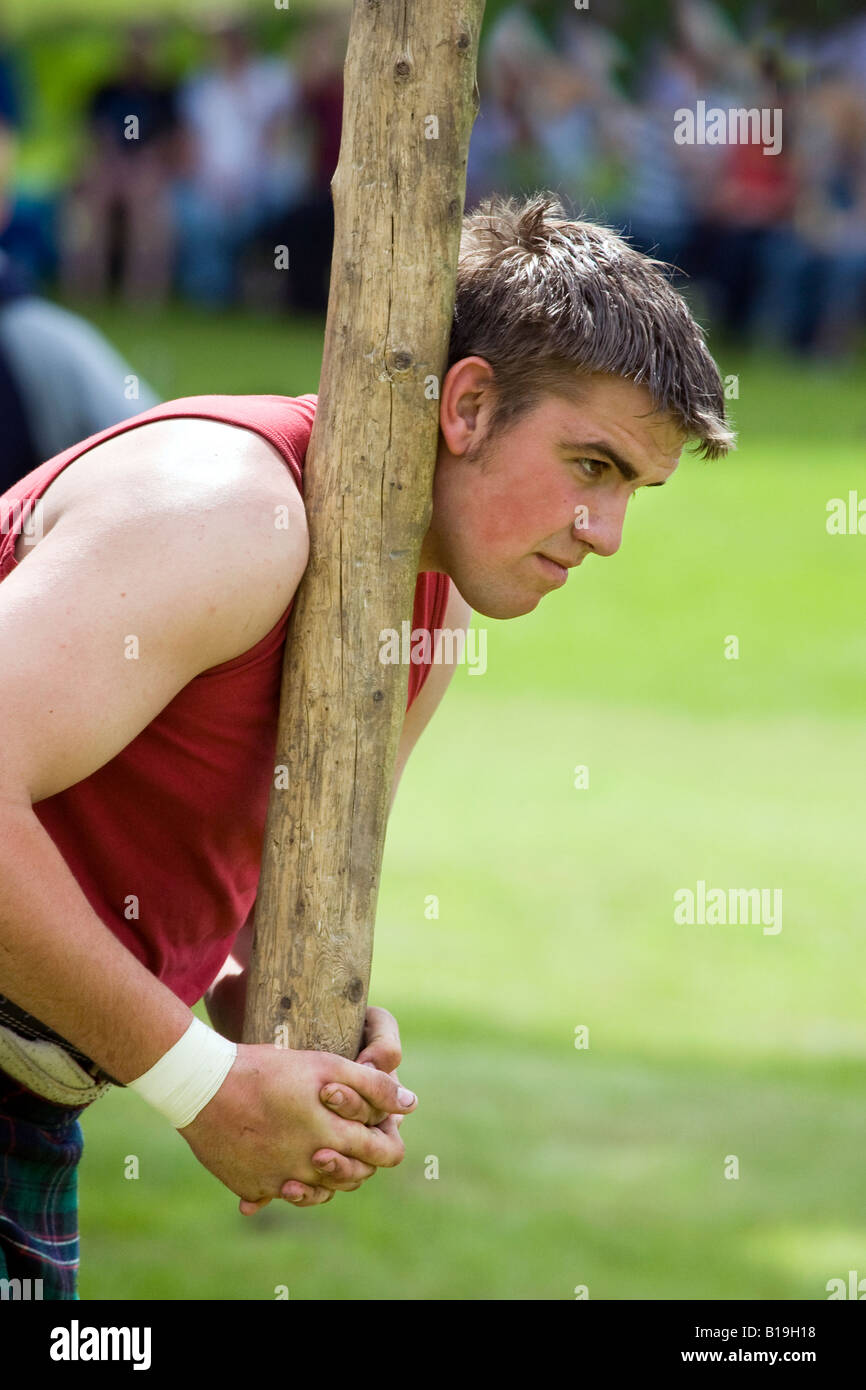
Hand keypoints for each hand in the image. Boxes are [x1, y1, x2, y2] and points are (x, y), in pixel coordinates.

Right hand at [178, 1041, 416, 1213]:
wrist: (201, 1086)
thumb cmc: (268, 1069)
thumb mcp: (325, 1065)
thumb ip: (372, 1085)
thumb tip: (411, 1104)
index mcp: (331, 1137)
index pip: (383, 1154)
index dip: (389, 1138)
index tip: (381, 1124)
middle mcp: (308, 1169)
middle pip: (356, 1176)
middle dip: (363, 1156)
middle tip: (352, 1132)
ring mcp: (278, 1183)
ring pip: (323, 1192)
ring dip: (331, 1172)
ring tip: (324, 1144)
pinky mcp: (252, 1188)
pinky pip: (284, 1196)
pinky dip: (291, 1182)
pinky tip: (288, 1159)